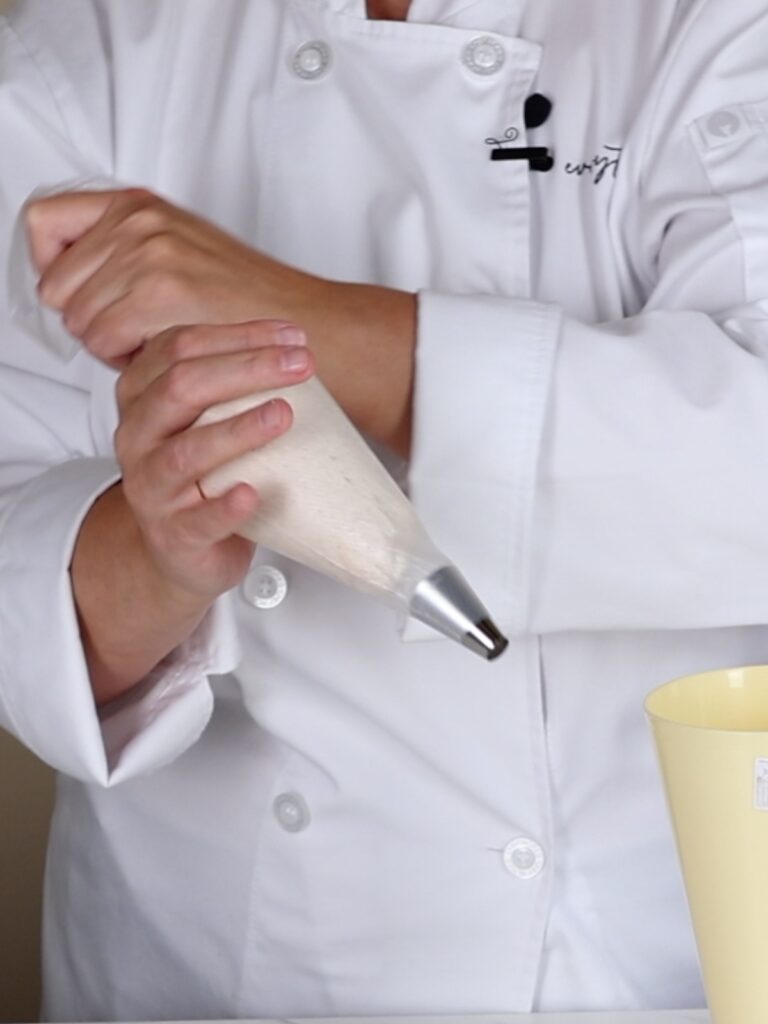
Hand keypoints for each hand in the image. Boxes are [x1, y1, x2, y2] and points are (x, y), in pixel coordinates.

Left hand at [27, 187, 415, 452]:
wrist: (304, 327)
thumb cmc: (251, 306)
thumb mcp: (180, 256)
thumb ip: (124, 256)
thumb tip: (69, 283)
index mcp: (139, 205)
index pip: (43, 225)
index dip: (56, 271)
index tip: (83, 295)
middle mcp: (139, 219)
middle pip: (55, 283)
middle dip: (88, 316)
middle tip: (136, 330)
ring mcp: (150, 250)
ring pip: (75, 316)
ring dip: (109, 342)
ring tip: (158, 341)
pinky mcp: (161, 289)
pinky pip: (102, 339)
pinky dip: (128, 358)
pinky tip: (167, 351)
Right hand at [109, 318, 312, 600]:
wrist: (177, 547)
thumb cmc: (198, 473)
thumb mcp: (204, 417)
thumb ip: (230, 381)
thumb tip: (294, 347)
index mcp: (141, 394)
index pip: (181, 347)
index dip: (239, 336)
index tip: (293, 337)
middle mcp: (138, 435)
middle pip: (181, 386)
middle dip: (246, 369)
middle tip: (299, 366)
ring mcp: (151, 486)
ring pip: (186, 451)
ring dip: (238, 429)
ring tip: (282, 415)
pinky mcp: (173, 532)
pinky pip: (198, 519)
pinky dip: (226, 506)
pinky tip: (252, 494)